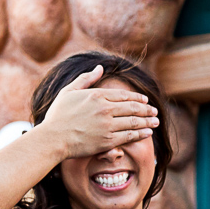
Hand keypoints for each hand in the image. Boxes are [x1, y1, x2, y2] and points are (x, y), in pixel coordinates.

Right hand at [38, 65, 158, 157]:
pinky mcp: (107, 141)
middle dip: (147, 110)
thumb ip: (86, 78)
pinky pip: (129, 136)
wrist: (53, 138)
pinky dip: (140, 134)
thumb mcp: (69, 91)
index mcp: (97, 95)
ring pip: (134, 122)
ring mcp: (107, 125)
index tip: (145, 101)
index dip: (137, 98)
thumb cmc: (58, 115)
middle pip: (133, 108)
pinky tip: (147, 133)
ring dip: (147, 122)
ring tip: (156, 122)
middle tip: (155, 111)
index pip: (124, 95)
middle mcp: (105, 109)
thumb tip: (100, 67)